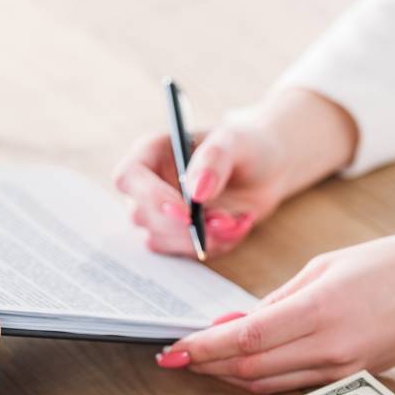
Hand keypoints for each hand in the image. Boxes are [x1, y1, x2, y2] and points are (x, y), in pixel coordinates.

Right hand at [113, 89, 357, 257]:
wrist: (266, 171)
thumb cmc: (246, 147)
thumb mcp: (235, 141)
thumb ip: (215, 160)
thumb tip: (196, 192)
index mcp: (151, 152)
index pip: (129, 178)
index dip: (151, 198)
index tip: (186, 212)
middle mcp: (147, 184)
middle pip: (141, 215)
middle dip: (184, 226)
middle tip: (226, 220)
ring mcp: (158, 213)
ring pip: (160, 239)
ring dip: (202, 238)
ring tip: (236, 220)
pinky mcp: (174, 235)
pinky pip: (183, 252)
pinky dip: (213, 246)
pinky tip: (235, 227)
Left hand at [156, 233, 394, 393]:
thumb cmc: (392, 263)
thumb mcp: (327, 265)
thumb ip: (278, 299)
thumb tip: (234, 324)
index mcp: (321, 309)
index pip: (245, 338)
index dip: (203, 347)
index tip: (172, 350)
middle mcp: (331, 347)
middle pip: (249, 367)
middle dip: (206, 364)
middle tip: (176, 357)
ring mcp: (343, 369)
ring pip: (268, 383)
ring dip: (228, 375)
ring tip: (200, 361)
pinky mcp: (352, 379)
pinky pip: (294, 385)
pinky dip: (261, 378)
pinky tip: (241, 367)